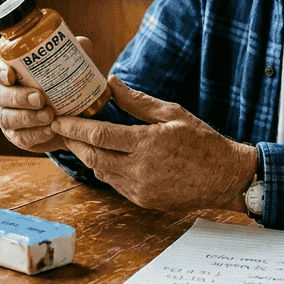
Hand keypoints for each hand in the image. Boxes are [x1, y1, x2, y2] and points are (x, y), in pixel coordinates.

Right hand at [0, 36, 97, 153]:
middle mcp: (3, 92)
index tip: (10, 75)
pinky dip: (35, 134)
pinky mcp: (17, 135)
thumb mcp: (74, 65)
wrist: (76, 117)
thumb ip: (76, 52)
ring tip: (49, 116)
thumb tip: (82, 43)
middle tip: (40, 98)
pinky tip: (50, 130)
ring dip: (27, 117)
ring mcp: (7, 115)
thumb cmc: (68, 83)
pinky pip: (19, 137)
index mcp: (10, 70)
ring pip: (5, 117)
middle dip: (17, 97)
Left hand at [51, 76, 257, 211]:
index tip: (59, 119)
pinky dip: (105, 169)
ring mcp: (140, 189)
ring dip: (88, 156)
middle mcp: (140, 170)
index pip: (99, 136)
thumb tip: (111, 83)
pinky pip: (115, 184)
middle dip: (73, 142)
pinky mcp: (143, 201)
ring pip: (101, 172)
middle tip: (61, 128)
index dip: (74, 128)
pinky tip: (104, 156)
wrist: (225, 177)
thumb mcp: (172, 113)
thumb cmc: (202, 141)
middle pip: (93, 156)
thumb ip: (137, 101)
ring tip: (79, 140)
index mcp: (147, 144)